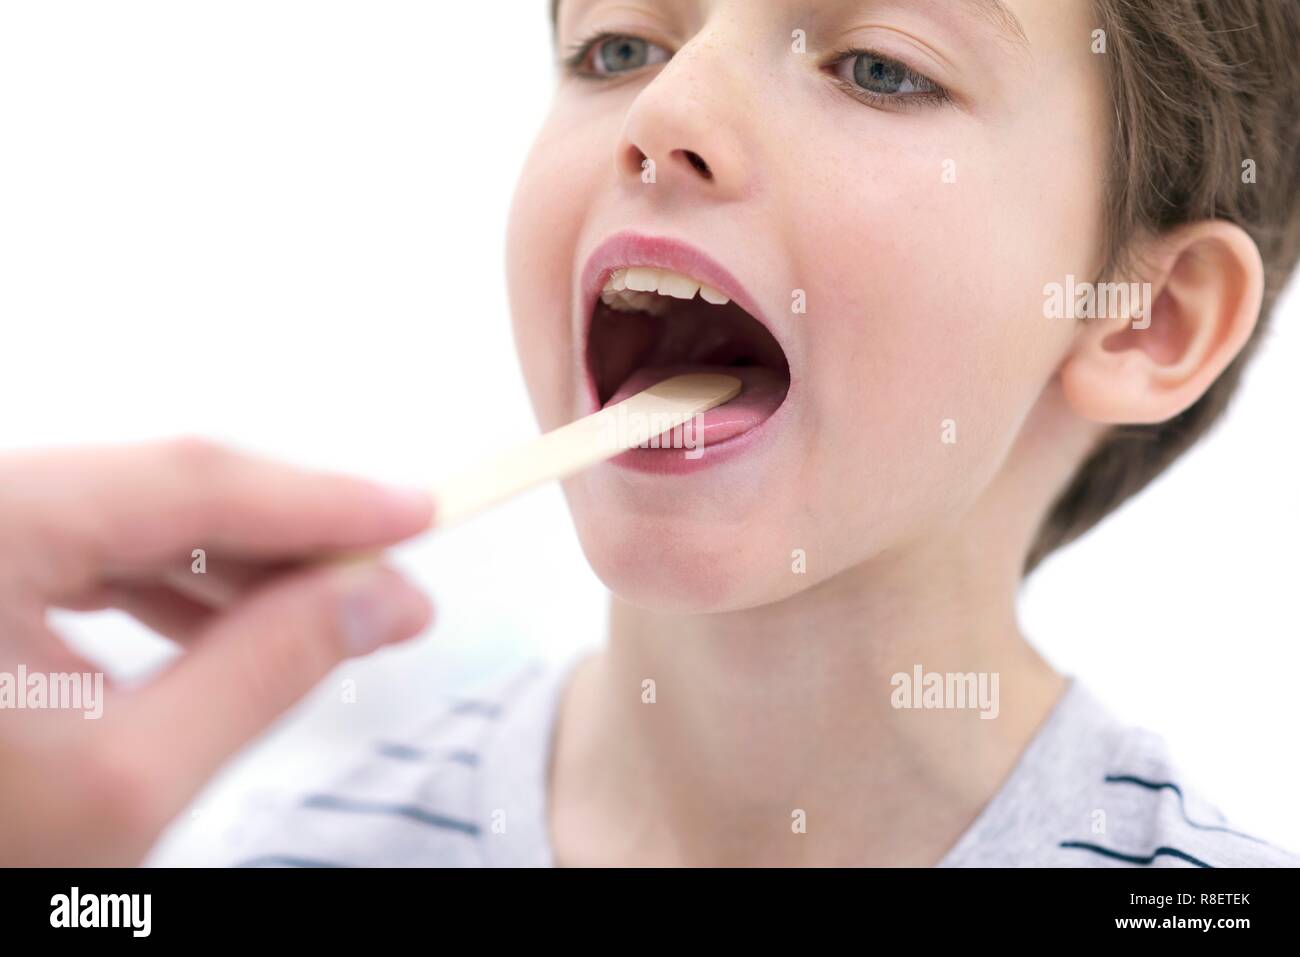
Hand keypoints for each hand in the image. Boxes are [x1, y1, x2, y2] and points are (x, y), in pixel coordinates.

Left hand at [0, 438, 433, 864]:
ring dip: (234, 563)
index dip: (320, 498)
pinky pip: (83, 546)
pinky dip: (166, 582)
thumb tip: (381, 599)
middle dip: (288, 538)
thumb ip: (268, 671)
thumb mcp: (129, 779)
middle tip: (388, 584)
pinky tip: (224, 621)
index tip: (418, 514)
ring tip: (325, 613)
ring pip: (128, 515)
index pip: (187, 482)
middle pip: (161, 489)